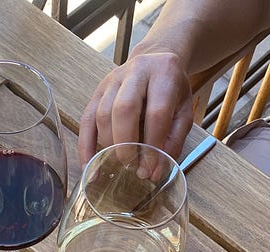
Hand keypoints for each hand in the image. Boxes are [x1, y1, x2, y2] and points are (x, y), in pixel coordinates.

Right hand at [78, 49, 193, 166]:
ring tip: (119, 164)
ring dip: (108, 146)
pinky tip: (89, 166)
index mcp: (164, 73)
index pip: (157, 113)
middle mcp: (136, 71)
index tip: (150, 169)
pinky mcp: (97, 91)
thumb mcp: (184, 112)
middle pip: (124, 109)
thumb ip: (173, 142)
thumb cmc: (171, 91)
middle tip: (132, 167)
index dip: (152, 145)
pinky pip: (86, 120)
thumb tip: (154, 172)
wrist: (156, 60)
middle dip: (126, 145)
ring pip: (102, 115)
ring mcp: (113, 80)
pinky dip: (85, 146)